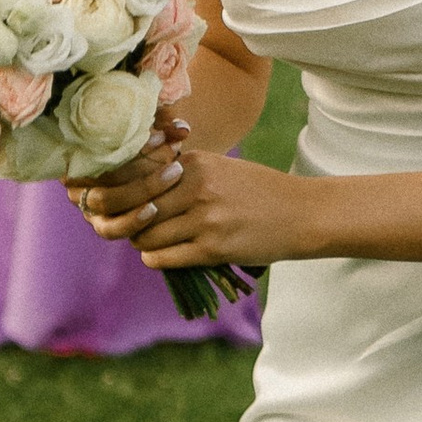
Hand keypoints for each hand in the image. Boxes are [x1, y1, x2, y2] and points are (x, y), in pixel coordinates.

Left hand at [69, 117, 295, 270]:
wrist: (302, 213)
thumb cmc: (260, 191)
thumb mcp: (221, 168)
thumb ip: (184, 173)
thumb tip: (140, 190)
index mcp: (195, 163)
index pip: (138, 177)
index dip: (123, 192)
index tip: (119, 201)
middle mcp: (195, 187)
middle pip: (136, 207)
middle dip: (128, 220)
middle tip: (131, 226)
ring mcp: (204, 218)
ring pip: (146, 235)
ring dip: (142, 242)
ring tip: (150, 242)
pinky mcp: (212, 248)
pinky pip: (163, 257)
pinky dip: (155, 259)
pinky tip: (161, 256)